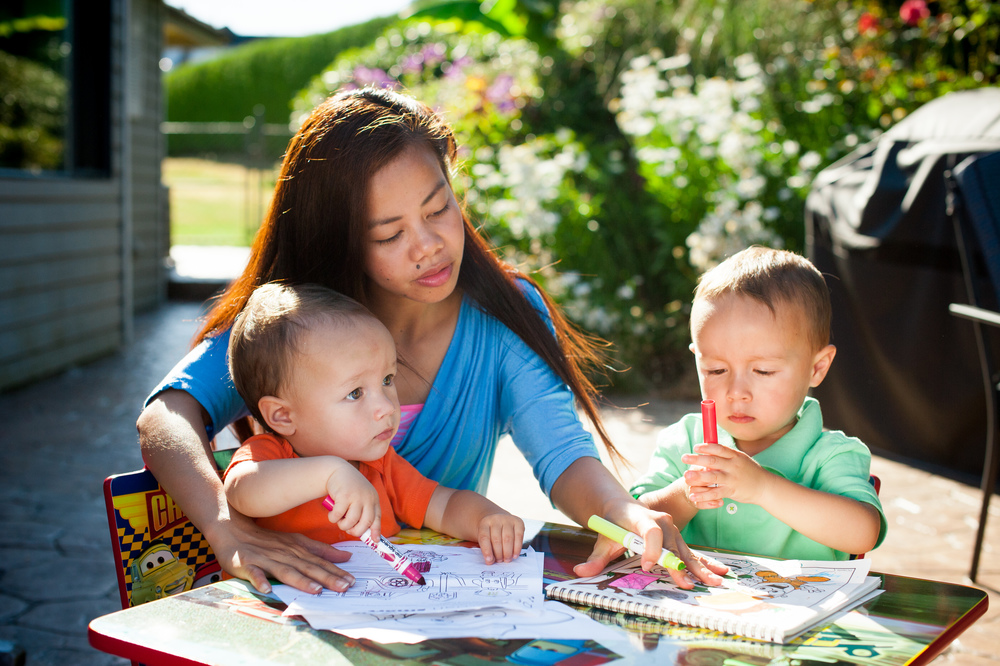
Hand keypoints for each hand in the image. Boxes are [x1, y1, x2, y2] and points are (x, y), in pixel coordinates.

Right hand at [211, 511, 355, 594]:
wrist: (233, 530)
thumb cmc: (267, 540)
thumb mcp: (296, 542)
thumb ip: (321, 550)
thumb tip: (347, 556)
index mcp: (297, 549)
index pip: (320, 562)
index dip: (336, 571)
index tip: (352, 581)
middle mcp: (284, 554)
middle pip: (308, 567)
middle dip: (327, 578)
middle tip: (344, 587)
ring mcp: (266, 559)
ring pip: (286, 571)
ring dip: (301, 581)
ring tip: (316, 590)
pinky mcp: (247, 564)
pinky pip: (254, 573)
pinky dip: (260, 581)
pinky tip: (267, 589)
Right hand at [325, 461, 381, 538]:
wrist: (337, 470)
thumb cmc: (348, 488)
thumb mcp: (361, 497)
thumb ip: (363, 511)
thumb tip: (365, 532)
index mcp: (373, 499)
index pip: (377, 518)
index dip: (375, 531)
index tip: (375, 541)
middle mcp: (367, 498)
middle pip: (365, 523)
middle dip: (355, 531)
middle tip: (348, 529)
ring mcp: (356, 496)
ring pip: (351, 521)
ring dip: (343, 525)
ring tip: (339, 521)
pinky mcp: (344, 496)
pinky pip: (338, 515)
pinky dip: (333, 519)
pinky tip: (332, 514)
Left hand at [476, 512, 524, 564]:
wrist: (498, 519)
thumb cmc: (490, 532)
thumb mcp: (484, 537)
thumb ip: (486, 548)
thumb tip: (490, 561)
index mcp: (484, 523)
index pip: (484, 537)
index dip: (486, 550)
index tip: (489, 561)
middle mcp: (496, 519)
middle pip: (497, 539)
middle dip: (498, 553)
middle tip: (500, 561)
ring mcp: (508, 519)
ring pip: (508, 538)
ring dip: (508, 552)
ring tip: (507, 560)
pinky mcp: (518, 522)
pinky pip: (519, 536)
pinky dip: (517, 548)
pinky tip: (515, 555)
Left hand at [572, 499, 727, 588]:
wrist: (623, 507)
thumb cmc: (613, 523)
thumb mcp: (603, 539)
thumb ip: (595, 558)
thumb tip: (580, 572)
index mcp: (641, 518)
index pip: (650, 531)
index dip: (650, 548)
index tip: (646, 565)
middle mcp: (660, 521)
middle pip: (671, 544)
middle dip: (678, 565)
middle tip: (686, 584)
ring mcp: (671, 530)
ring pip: (685, 550)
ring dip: (699, 567)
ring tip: (714, 581)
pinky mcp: (677, 539)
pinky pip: (690, 552)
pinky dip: (704, 563)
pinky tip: (720, 572)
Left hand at [682, 442, 770, 508]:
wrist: (765, 487)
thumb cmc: (750, 471)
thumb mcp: (741, 459)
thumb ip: (726, 454)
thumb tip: (708, 446)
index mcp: (735, 456)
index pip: (719, 449)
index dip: (706, 447)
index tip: (696, 447)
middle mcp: (733, 466)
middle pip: (713, 461)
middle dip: (697, 459)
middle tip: (684, 457)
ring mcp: (732, 479)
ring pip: (712, 477)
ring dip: (698, 476)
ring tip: (686, 476)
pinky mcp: (731, 491)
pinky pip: (715, 493)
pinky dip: (703, 495)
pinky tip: (693, 495)